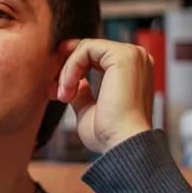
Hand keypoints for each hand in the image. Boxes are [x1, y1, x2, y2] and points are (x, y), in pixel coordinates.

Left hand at [56, 38, 153, 153]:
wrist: (121, 143)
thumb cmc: (108, 133)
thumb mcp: (89, 108)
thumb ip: (82, 92)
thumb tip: (73, 82)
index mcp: (132, 70)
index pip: (95, 57)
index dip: (71, 68)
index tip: (55, 88)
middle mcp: (136, 58)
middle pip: (88, 50)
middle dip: (65, 70)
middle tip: (55, 93)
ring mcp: (131, 55)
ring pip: (85, 49)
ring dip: (67, 72)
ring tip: (63, 96)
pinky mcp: (123, 55)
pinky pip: (86, 49)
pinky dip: (71, 67)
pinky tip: (69, 89)